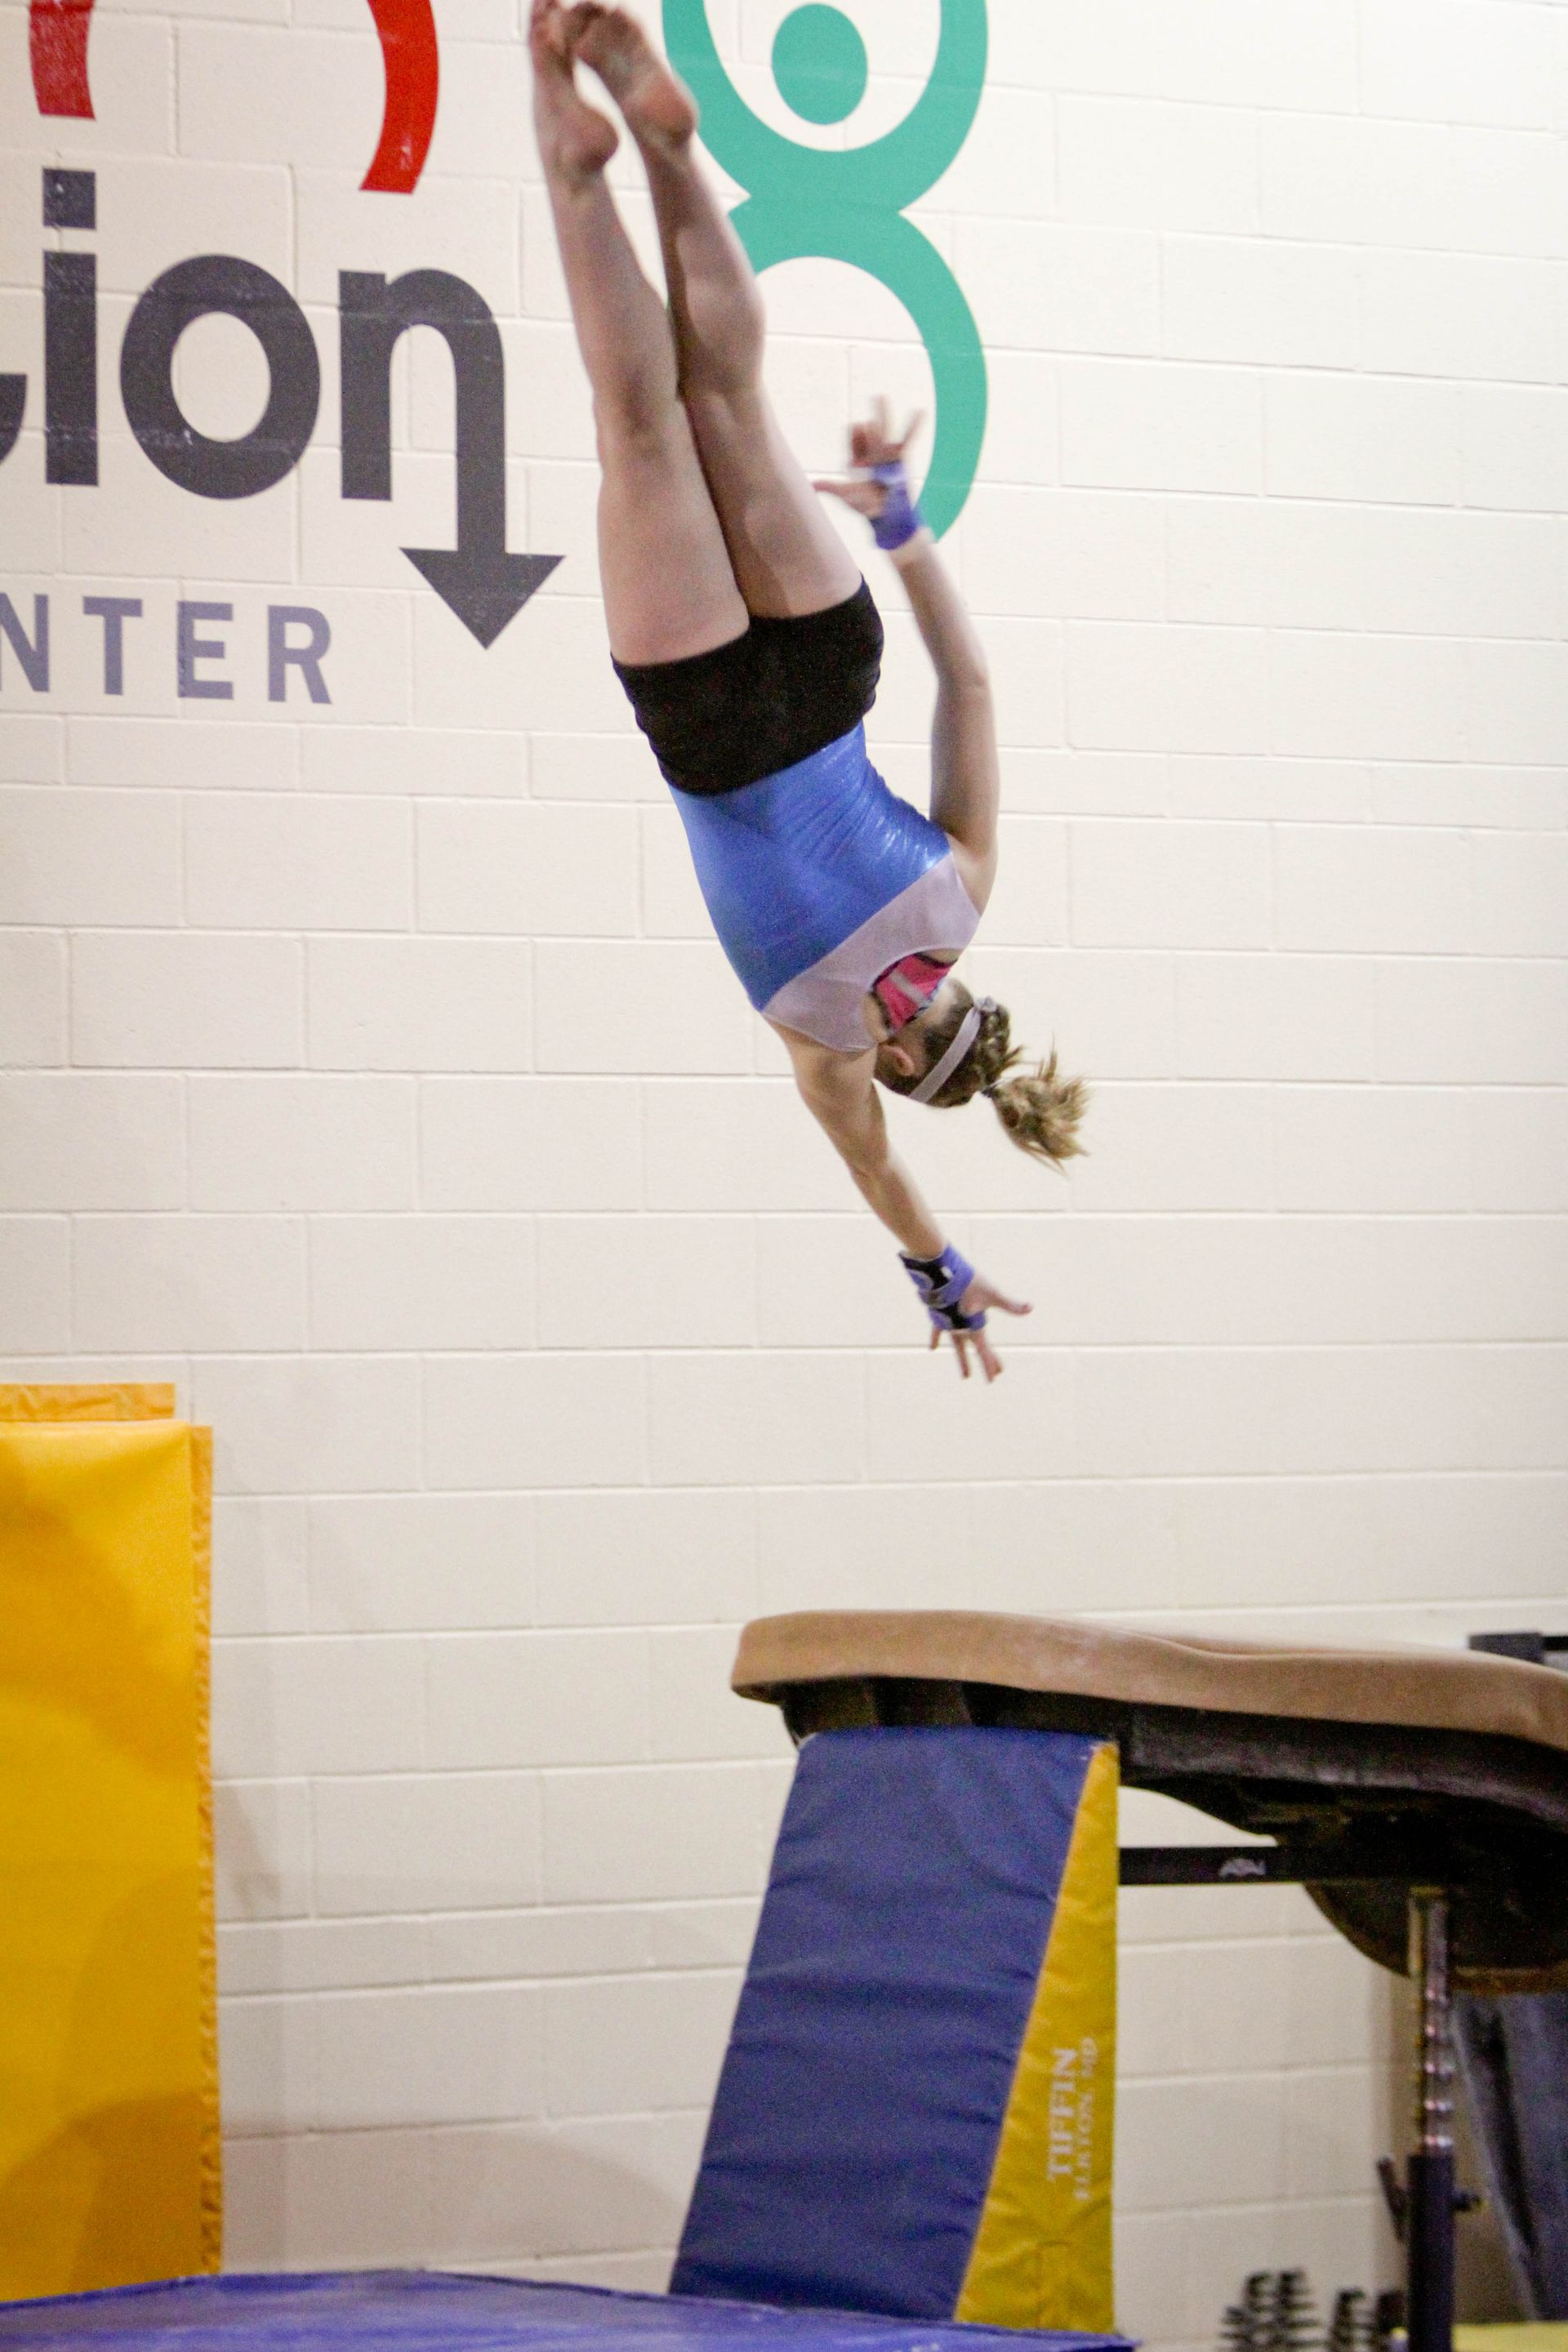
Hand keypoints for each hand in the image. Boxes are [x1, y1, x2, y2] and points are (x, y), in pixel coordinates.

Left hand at [813, 395, 923, 519]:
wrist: (888, 515)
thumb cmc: (867, 505)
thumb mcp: (849, 497)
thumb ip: (834, 489)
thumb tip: (813, 486)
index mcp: (857, 461)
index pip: (854, 446)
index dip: (856, 438)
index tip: (856, 426)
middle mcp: (871, 454)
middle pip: (868, 435)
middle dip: (868, 424)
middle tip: (866, 406)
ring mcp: (886, 454)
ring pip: (885, 432)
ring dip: (883, 414)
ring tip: (880, 396)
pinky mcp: (902, 457)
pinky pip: (909, 439)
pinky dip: (915, 426)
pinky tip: (921, 411)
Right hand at [930, 1276, 1031, 1382]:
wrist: (940, 1275)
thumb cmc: (968, 1284)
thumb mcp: (992, 1293)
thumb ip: (1010, 1304)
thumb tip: (1030, 1308)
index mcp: (973, 1327)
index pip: (984, 1350)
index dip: (990, 1363)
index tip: (995, 1377)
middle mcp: (961, 1329)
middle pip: (975, 1350)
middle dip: (985, 1363)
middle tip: (992, 1380)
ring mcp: (948, 1323)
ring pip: (958, 1346)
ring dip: (963, 1359)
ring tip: (965, 1377)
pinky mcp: (938, 1315)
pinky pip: (938, 1330)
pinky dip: (936, 1339)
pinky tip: (933, 1348)